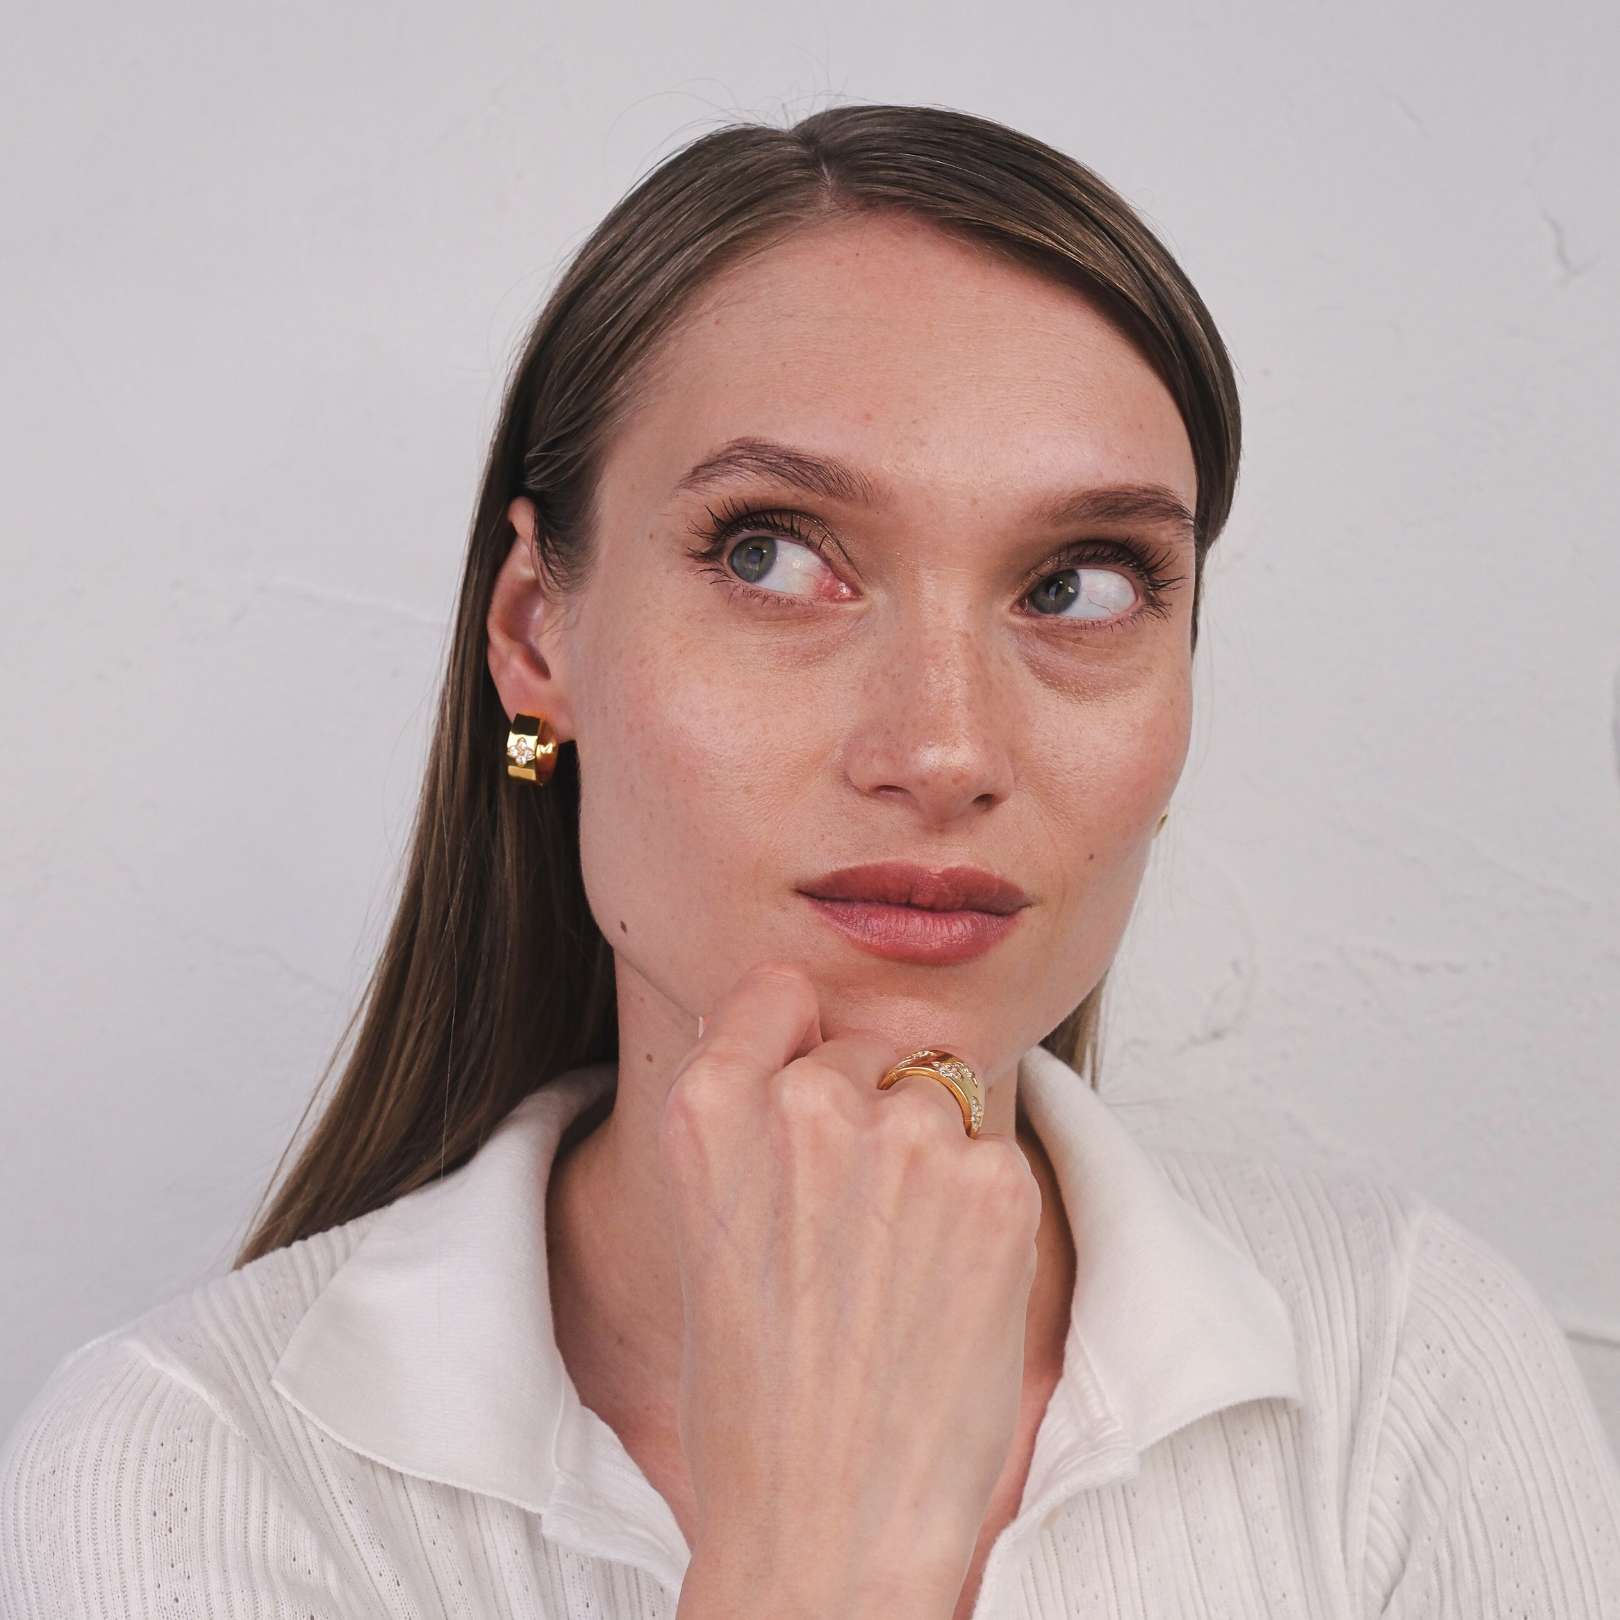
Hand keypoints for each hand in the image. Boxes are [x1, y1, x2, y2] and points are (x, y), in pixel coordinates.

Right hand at [662, 960, 1041, 1616]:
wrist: (827, 1528)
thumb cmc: (757, 1400)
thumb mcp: (706, 1232)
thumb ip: (746, 1119)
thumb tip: (794, 1027)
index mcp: (710, 1108)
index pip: (778, 990)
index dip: (799, 1037)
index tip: (809, 1087)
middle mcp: (805, 1104)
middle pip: (871, 1041)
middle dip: (874, 1108)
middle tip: (857, 1229)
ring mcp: (905, 1138)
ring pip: (941, 1094)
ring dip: (933, 1160)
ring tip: (899, 1271)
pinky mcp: (994, 1184)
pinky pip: (996, 1154)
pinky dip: (984, 1212)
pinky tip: (945, 1293)